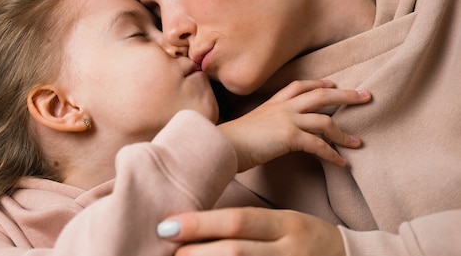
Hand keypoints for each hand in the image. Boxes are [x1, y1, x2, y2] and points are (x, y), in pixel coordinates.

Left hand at [158, 207, 346, 255]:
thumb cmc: (306, 239)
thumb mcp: (283, 223)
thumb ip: (245, 225)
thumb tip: (196, 227)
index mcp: (287, 224)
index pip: (238, 221)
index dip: (201, 223)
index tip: (168, 224)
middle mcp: (291, 250)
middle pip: (238, 250)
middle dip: (199, 252)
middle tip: (170, 252)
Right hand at [218, 80, 369, 170]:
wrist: (222, 145)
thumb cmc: (231, 140)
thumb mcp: (250, 125)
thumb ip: (263, 125)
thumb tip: (269, 135)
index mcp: (273, 103)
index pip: (299, 86)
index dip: (318, 83)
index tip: (332, 83)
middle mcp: (283, 107)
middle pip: (321, 95)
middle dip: (346, 95)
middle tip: (366, 96)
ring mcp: (287, 120)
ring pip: (325, 120)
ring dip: (344, 133)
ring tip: (358, 142)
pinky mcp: (290, 136)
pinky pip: (318, 145)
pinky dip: (332, 155)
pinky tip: (341, 163)